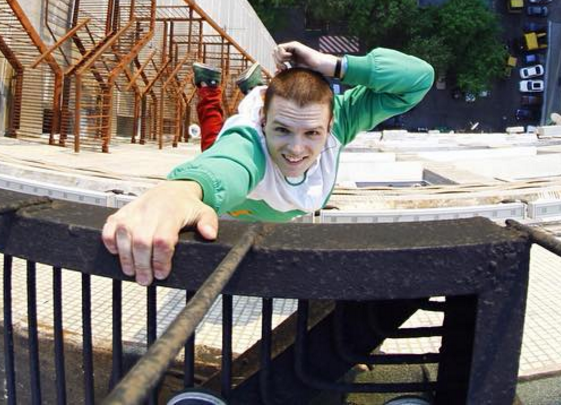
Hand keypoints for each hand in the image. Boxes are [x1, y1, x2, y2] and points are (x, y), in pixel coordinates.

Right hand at [102, 181, 217, 285]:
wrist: (170, 190)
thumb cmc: (186, 206)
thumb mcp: (205, 212)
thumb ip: (209, 223)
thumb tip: (209, 235)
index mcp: (170, 213)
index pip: (162, 240)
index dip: (161, 260)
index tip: (162, 273)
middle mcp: (149, 212)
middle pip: (141, 242)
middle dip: (143, 265)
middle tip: (146, 280)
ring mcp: (133, 212)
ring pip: (123, 236)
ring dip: (126, 259)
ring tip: (133, 273)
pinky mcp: (121, 213)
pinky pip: (109, 228)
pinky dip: (110, 243)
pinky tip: (118, 254)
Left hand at [272, 41, 337, 76]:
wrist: (318, 66)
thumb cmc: (309, 70)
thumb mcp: (293, 71)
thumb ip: (285, 71)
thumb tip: (275, 71)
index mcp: (289, 55)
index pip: (276, 56)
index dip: (277, 63)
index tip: (283, 69)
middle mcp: (290, 49)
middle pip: (274, 52)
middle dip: (277, 61)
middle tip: (284, 67)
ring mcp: (292, 46)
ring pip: (276, 49)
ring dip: (280, 58)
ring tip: (287, 64)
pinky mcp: (294, 45)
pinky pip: (281, 48)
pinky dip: (283, 55)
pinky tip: (290, 58)